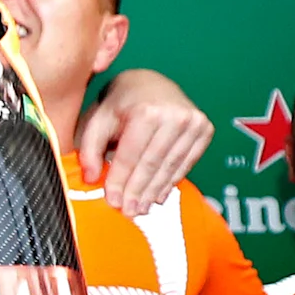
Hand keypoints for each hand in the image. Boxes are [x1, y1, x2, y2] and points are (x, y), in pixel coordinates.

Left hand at [80, 69, 212, 215]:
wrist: (152, 82)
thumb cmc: (122, 102)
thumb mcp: (99, 119)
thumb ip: (89, 147)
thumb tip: (90, 178)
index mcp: (146, 110)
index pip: (131, 156)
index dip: (120, 182)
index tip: (113, 202)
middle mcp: (174, 115)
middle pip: (152, 164)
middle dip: (138, 192)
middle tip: (129, 211)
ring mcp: (194, 122)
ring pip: (171, 167)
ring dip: (155, 191)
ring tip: (142, 208)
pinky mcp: (204, 130)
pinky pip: (186, 163)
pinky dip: (171, 181)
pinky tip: (158, 194)